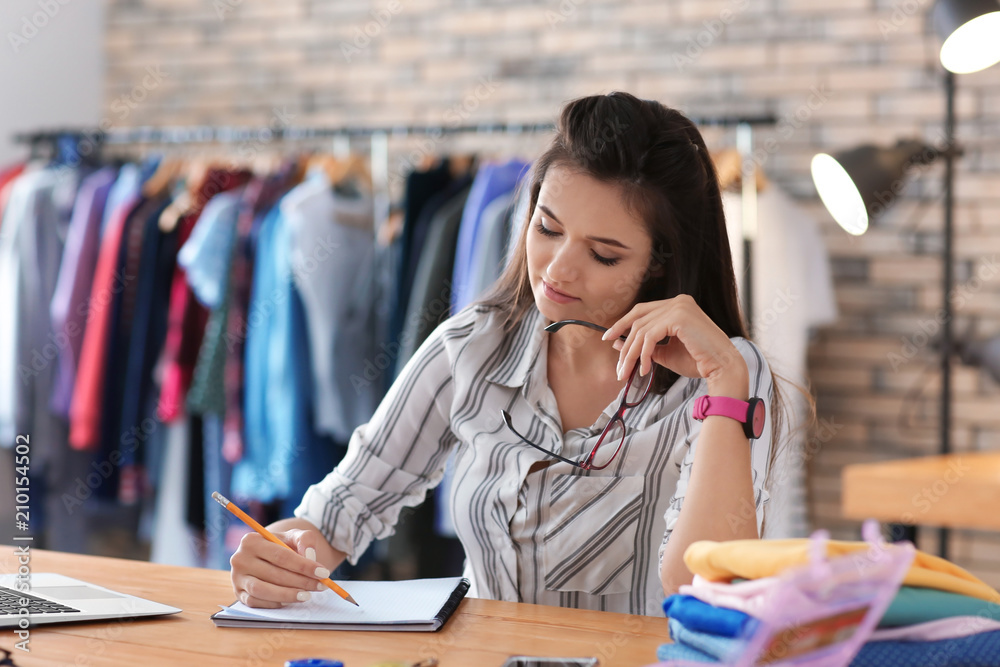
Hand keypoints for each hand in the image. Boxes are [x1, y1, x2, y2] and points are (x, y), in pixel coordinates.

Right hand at [229, 526, 339, 607]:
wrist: (267, 555)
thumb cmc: (282, 545)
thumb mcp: (294, 536)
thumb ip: (305, 539)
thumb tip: (309, 556)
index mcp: (252, 540)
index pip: (281, 556)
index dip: (304, 566)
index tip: (323, 573)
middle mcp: (240, 559)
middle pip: (274, 574)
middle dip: (300, 582)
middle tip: (320, 586)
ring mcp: (237, 578)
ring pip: (262, 590)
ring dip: (287, 595)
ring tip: (307, 595)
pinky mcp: (238, 594)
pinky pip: (256, 602)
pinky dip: (274, 603)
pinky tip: (290, 600)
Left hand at [602, 295, 748, 396]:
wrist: (722, 368)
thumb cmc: (698, 362)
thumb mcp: (665, 353)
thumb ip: (644, 346)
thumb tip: (616, 344)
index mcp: (676, 305)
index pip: (641, 310)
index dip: (622, 323)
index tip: (607, 337)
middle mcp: (678, 301)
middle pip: (638, 320)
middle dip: (625, 345)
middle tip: (618, 367)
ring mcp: (679, 306)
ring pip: (642, 330)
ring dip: (632, 354)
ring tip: (628, 372)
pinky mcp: (679, 317)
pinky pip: (650, 336)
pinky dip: (644, 353)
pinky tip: (646, 368)